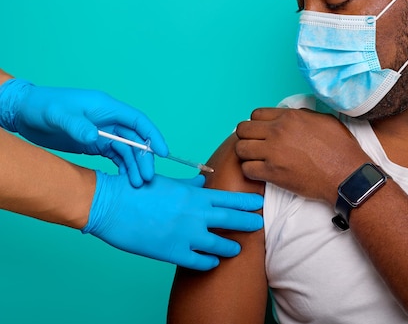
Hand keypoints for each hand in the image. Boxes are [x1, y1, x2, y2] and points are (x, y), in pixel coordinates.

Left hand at [0, 78, 167, 185]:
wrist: (25, 113)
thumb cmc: (42, 107)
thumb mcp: (58, 116)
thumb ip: (77, 126)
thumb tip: (95, 137)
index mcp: (106, 107)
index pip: (137, 121)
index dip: (153, 136)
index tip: (163, 152)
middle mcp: (109, 119)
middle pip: (135, 139)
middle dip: (144, 158)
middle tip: (147, 178)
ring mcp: (104, 131)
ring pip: (127, 150)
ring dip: (134, 166)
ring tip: (137, 184)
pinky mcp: (97, 142)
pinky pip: (116, 156)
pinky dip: (123, 167)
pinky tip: (126, 180)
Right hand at [82, 172, 263, 270]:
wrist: (111, 205)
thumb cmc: (137, 189)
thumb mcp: (168, 182)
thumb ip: (189, 184)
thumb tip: (202, 181)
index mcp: (194, 195)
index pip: (229, 198)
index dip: (247, 202)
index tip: (258, 203)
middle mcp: (195, 215)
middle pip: (231, 219)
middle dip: (248, 222)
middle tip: (259, 224)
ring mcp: (186, 235)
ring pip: (219, 244)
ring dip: (230, 246)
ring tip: (237, 248)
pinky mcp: (173, 252)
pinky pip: (199, 261)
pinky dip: (208, 262)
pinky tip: (213, 262)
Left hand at [235, 107, 369, 203]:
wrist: (346, 175)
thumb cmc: (340, 148)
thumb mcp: (324, 120)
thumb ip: (303, 115)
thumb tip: (290, 115)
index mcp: (290, 117)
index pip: (256, 114)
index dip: (257, 123)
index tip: (262, 132)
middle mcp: (278, 132)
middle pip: (243, 129)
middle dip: (247, 136)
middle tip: (256, 145)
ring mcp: (273, 153)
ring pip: (240, 148)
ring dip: (246, 153)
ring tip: (257, 159)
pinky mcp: (272, 173)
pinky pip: (246, 168)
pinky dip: (251, 170)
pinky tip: (261, 171)